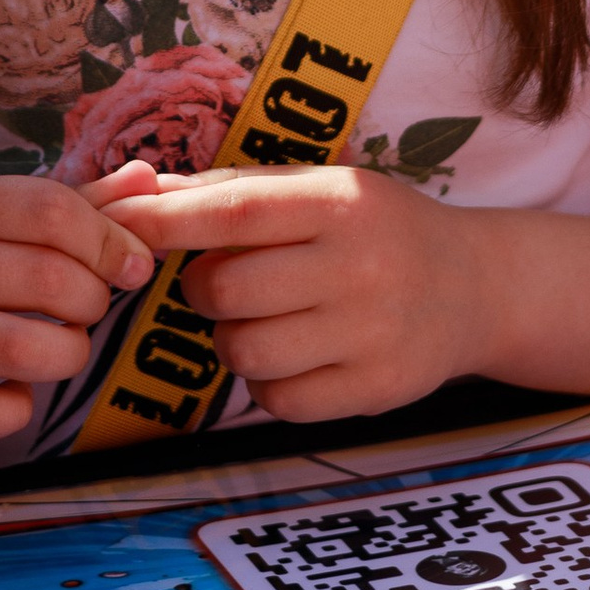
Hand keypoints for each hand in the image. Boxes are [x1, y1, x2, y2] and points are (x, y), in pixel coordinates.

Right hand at [0, 175, 154, 443]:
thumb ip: (62, 200)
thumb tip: (149, 184)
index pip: (50, 212)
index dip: (108, 240)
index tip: (130, 262)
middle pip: (49, 281)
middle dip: (93, 298)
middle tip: (87, 305)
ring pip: (26, 351)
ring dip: (68, 352)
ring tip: (60, 344)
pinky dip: (18, 406)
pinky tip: (11, 386)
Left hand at [103, 168, 483, 421]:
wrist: (476, 286)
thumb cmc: (377, 229)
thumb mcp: (321, 188)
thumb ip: (234, 191)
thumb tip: (139, 192)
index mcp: (339, 202)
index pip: (233, 211)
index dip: (163, 221)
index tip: (112, 224)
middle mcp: (358, 266)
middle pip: (226, 290)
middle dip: (204, 289)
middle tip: (227, 282)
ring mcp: (370, 333)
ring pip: (243, 352)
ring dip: (233, 338)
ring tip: (267, 318)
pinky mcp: (375, 390)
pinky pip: (277, 400)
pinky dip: (268, 383)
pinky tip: (297, 355)